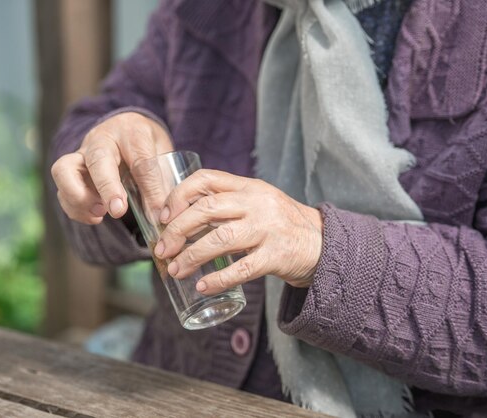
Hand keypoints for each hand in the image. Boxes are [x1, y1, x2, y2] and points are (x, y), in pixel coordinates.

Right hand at [51, 112, 172, 223]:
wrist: (125, 128)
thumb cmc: (146, 144)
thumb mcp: (162, 154)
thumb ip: (161, 181)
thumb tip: (160, 216)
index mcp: (132, 132)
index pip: (142, 161)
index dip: (149, 189)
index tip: (155, 214)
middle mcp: (102, 139)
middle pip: (98, 160)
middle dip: (107, 188)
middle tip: (118, 211)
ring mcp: (81, 153)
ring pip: (64, 170)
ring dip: (80, 198)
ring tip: (101, 213)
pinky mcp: (69, 169)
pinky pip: (62, 189)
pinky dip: (75, 208)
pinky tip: (95, 216)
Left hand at [154, 169, 322, 294]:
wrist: (323, 244)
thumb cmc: (281, 224)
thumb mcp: (257, 203)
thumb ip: (227, 204)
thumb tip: (181, 219)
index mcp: (248, 187)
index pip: (206, 179)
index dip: (178, 196)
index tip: (163, 217)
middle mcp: (258, 203)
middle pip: (207, 209)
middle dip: (177, 230)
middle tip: (162, 250)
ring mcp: (268, 229)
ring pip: (220, 239)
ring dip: (191, 256)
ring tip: (175, 270)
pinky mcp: (277, 255)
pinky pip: (242, 268)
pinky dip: (218, 279)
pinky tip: (202, 286)